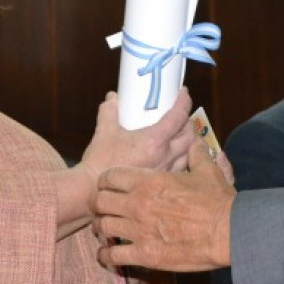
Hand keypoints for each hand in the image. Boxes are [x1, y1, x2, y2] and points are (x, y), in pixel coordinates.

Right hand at [79, 88, 195, 178]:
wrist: (93, 190)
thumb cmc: (100, 160)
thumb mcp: (104, 130)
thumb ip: (109, 110)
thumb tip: (113, 98)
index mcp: (155, 140)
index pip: (178, 116)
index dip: (184, 101)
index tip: (183, 93)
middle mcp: (165, 156)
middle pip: (190, 135)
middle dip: (188, 123)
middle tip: (181, 116)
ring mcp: (165, 172)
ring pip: (189, 154)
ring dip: (187, 142)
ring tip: (179, 136)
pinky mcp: (162, 184)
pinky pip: (180, 168)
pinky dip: (181, 158)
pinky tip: (172, 156)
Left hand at [91, 140, 235, 271]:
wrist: (229, 232)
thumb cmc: (218, 201)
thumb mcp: (208, 171)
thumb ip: (197, 155)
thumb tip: (197, 142)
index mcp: (149, 181)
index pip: (111, 176)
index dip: (106, 180)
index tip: (108, 185)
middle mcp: (138, 204)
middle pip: (100, 201)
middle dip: (99, 203)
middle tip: (103, 207)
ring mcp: (139, 230)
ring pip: (103, 226)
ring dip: (102, 228)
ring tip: (105, 230)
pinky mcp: (145, 254)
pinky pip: (112, 255)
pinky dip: (106, 256)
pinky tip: (107, 254)